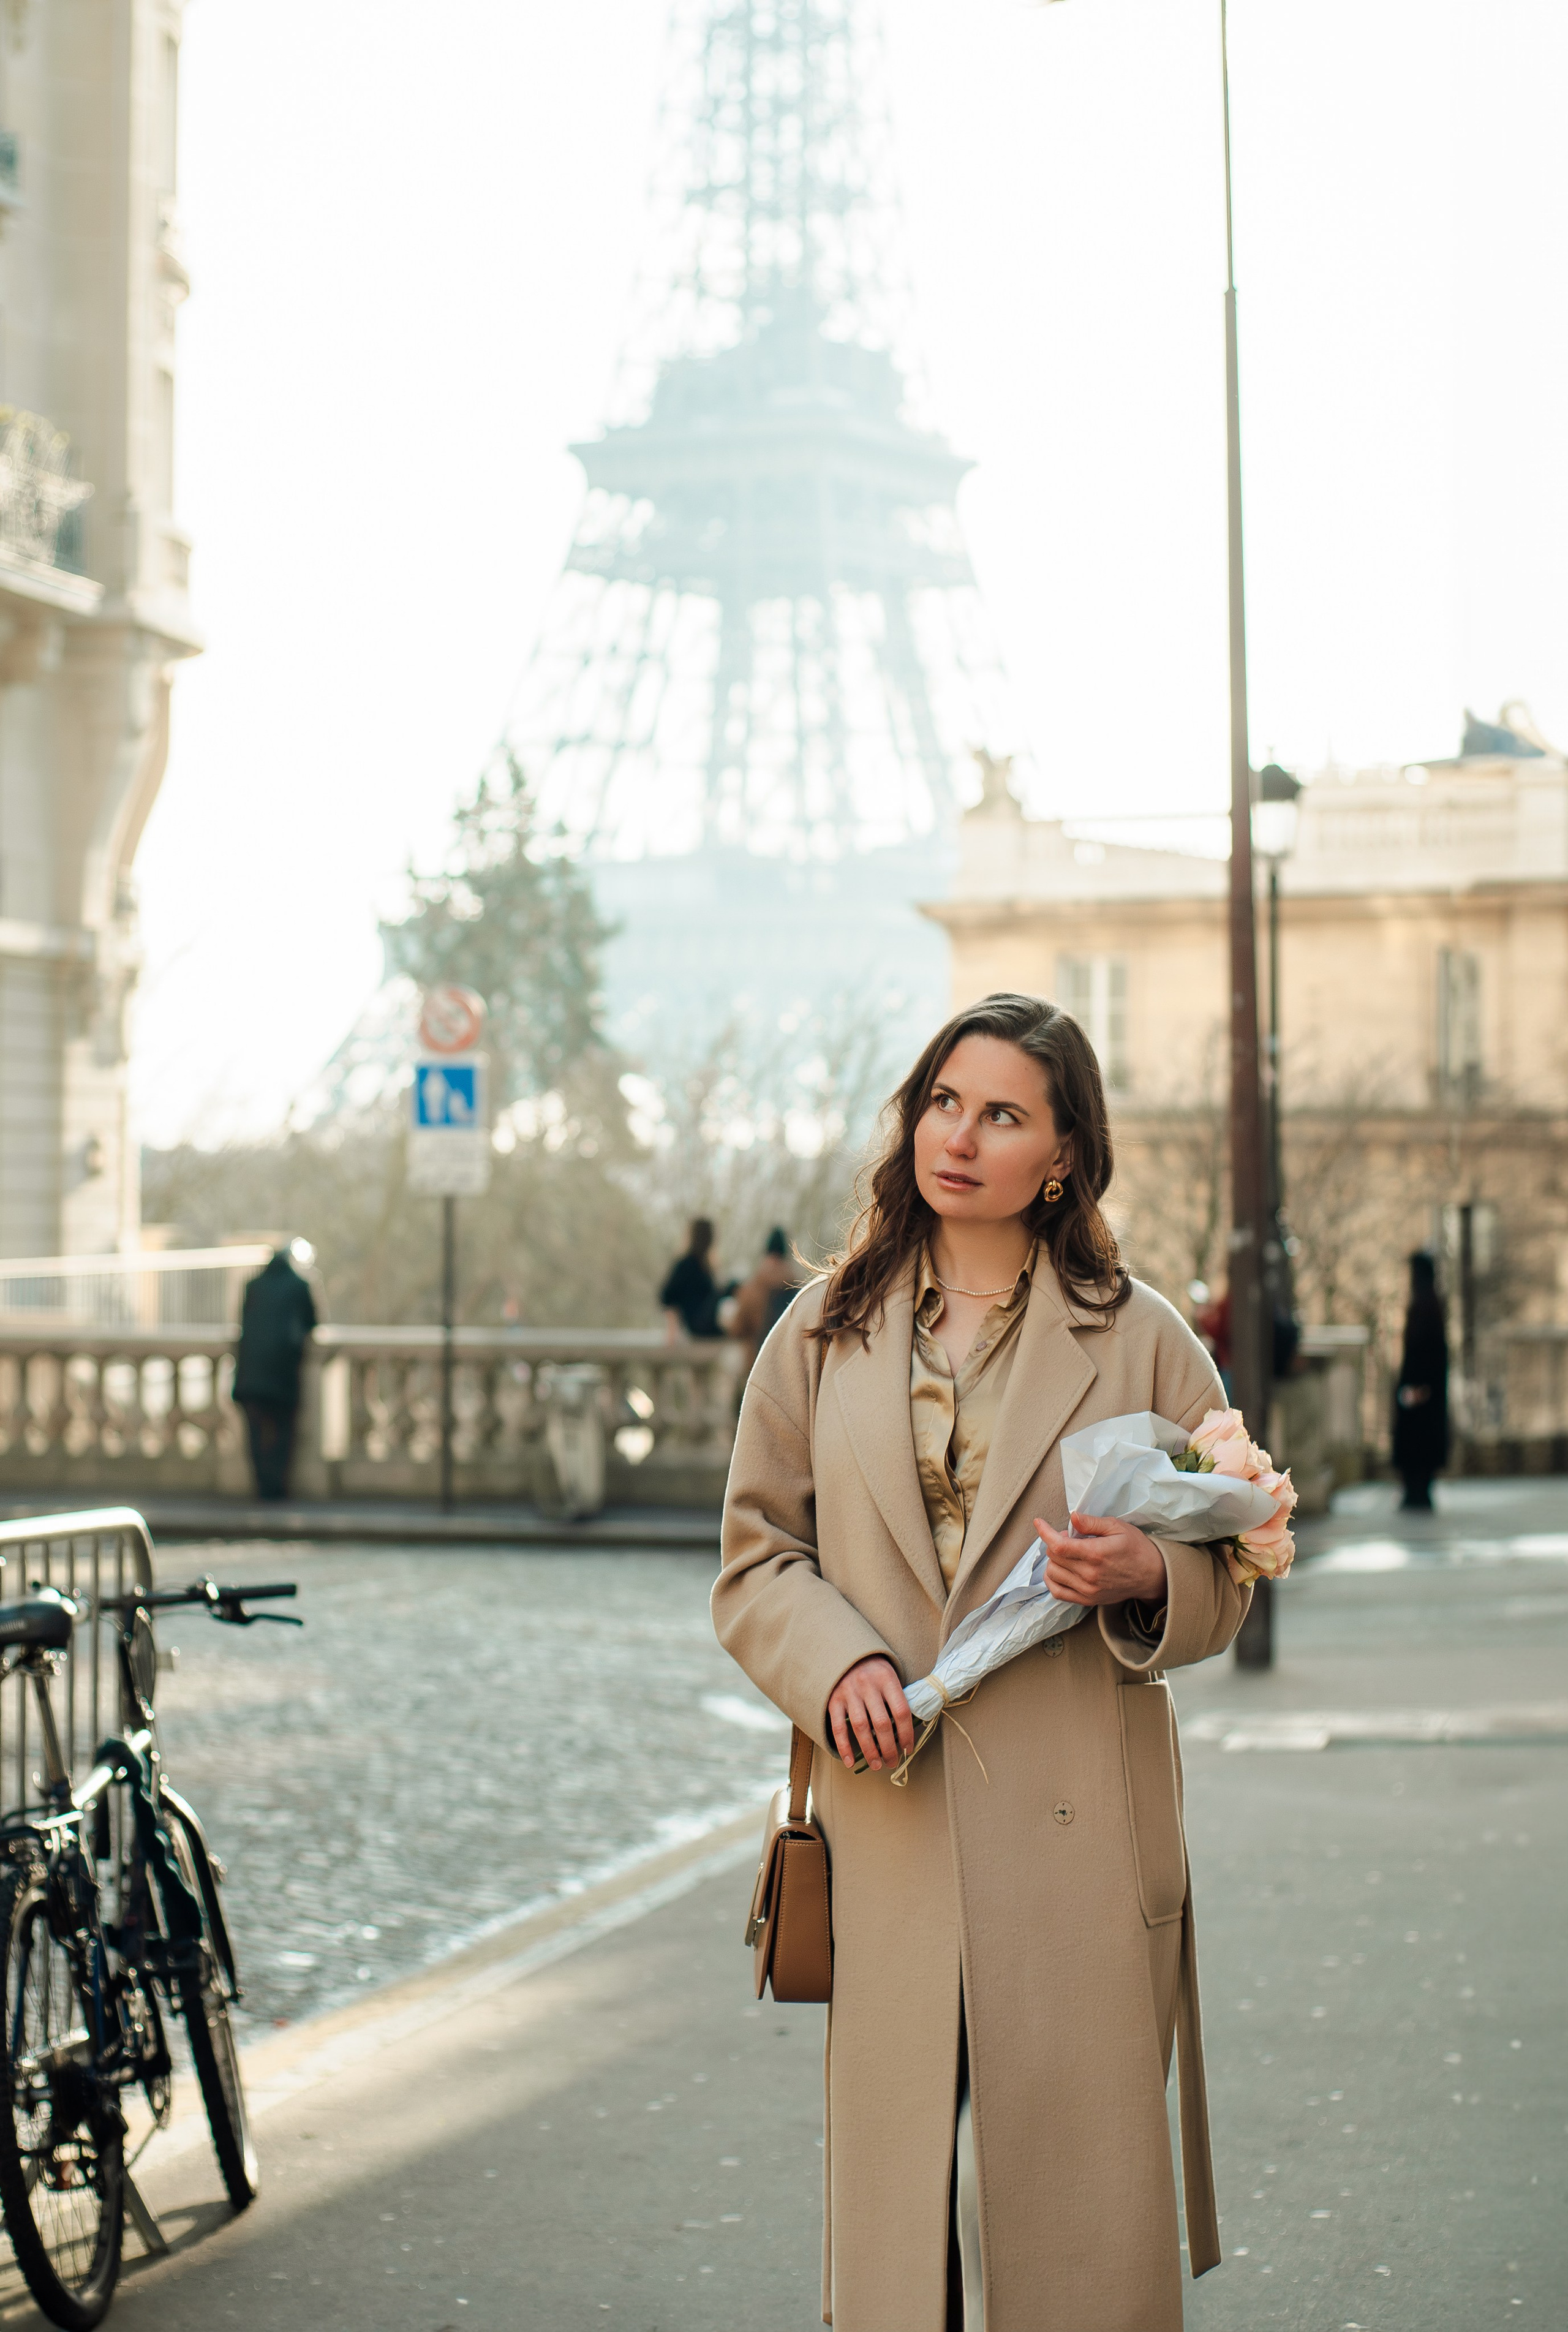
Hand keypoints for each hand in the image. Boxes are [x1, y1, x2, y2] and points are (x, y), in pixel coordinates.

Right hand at [827, 1656, 914, 1772]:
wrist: (844, 1652)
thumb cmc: (873, 1669)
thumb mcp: (889, 1676)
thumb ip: (895, 1698)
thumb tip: (905, 1732)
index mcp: (887, 1678)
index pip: (901, 1711)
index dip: (907, 1733)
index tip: (908, 1748)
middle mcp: (868, 1685)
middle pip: (881, 1723)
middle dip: (889, 1748)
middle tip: (892, 1762)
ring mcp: (849, 1692)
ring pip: (861, 1727)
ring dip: (869, 1750)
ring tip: (876, 1765)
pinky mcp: (833, 1700)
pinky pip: (838, 1727)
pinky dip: (844, 1746)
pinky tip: (849, 1762)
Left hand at [1035, 1512, 1167, 1607]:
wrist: (1151, 1575)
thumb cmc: (1136, 1548)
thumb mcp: (1118, 1527)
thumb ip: (1092, 1522)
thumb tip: (1072, 1517)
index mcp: (1097, 1554)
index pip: (1059, 1546)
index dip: (1044, 1532)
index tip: (1039, 1523)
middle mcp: (1090, 1575)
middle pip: (1054, 1558)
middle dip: (1054, 1542)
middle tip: (1069, 1537)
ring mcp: (1088, 1590)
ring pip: (1053, 1574)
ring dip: (1054, 1560)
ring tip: (1068, 1553)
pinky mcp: (1087, 1600)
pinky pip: (1058, 1593)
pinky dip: (1052, 1580)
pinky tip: (1060, 1569)